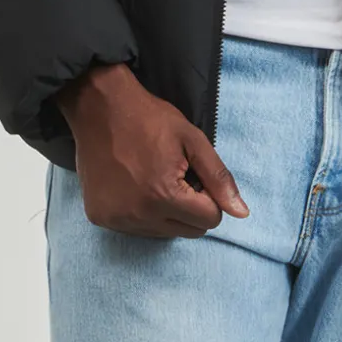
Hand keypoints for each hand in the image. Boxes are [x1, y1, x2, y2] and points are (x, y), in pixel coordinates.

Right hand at [55, 62, 249, 238]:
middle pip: (188, 231)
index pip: (209, 220)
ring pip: (163, 233)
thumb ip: (218, 177)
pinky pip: (135, 229)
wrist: (100, 108)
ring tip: (154, 178)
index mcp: (164, 195)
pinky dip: (142, 213)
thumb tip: (242, 213)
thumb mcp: (192, 139)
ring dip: (166, 213)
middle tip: (177, 175)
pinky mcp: (99, 218)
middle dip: (191, 208)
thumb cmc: (150, 119)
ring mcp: (117, 220)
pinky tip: (134, 185)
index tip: (195, 175)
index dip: (210, 197)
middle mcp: (139, 215)